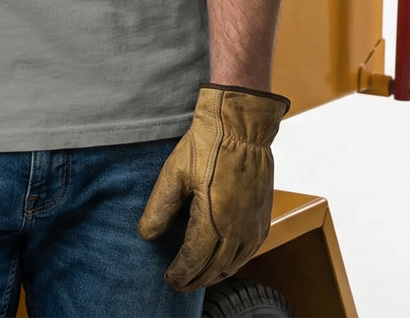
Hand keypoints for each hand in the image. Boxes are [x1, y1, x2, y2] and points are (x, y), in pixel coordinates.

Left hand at [138, 83, 289, 291]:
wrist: (243, 125)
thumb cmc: (208, 144)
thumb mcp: (174, 173)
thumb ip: (160, 207)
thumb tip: (146, 234)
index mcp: (215, 220)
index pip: (195, 260)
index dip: (180, 273)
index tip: (168, 279)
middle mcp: (239, 229)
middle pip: (215, 269)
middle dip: (195, 279)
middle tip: (179, 283)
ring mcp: (255, 225)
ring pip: (235, 264)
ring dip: (215, 274)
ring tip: (197, 276)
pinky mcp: (263, 217)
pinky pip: (249, 251)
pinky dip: (234, 262)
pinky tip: (224, 260)